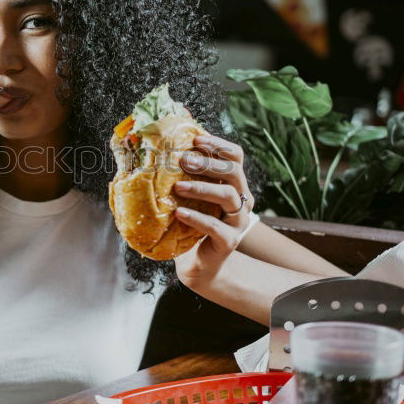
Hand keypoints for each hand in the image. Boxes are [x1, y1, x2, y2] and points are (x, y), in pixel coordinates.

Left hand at [172, 134, 253, 286]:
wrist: (199, 263)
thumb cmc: (191, 224)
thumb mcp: (189, 197)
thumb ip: (184, 174)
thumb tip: (161, 146)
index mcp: (235, 184)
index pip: (235, 156)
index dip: (218, 145)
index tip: (195, 139)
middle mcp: (242, 200)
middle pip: (234, 172)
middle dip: (208, 163)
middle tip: (184, 160)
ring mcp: (238, 221)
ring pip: (228, 196)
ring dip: (202, 188)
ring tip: (178, 186)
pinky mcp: (229, 241)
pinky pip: (216, 227)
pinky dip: (197, 218)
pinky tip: (179, 213)